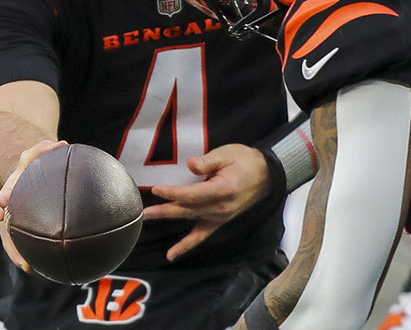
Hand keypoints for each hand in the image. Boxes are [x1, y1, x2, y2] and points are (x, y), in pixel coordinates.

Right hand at [0, 139, 68, 271]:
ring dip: (18, 256)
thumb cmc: (28, 170)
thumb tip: (61, 144)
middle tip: (20, 258)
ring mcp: (9, 226)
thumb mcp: (31, 157)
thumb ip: (42, 149)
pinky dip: (28, 255)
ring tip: (30, 267)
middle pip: (2, 233)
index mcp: (3, 198)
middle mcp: (3, 215)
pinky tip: (40, 265)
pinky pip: (21, 246)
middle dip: (10, 246)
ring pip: (11, 244)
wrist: (24, 182)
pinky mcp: (19, 232)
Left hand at [143, 143, 270, 260]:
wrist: (266, 175)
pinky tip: (171, 255)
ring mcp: (220, 217)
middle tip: (143, 211)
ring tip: (148, 219)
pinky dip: (186, 246)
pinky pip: (201, 236)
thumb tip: (190, 165)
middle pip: (187, 209)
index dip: (173, 193)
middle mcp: (220, 207)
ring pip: (190, 220)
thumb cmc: (245, 161)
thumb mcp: (227, 154)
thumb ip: (207, 161)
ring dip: (168, 219)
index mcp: (222, 190)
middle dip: (164, 210)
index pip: (192, 195)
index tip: (156, 190)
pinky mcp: (219, 221)